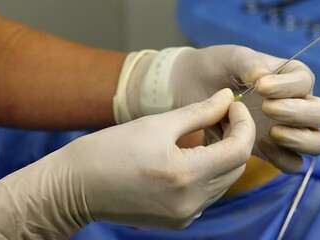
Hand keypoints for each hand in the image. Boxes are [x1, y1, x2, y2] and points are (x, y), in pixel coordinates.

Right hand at [0, 89, 254, 238]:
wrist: (76, 188)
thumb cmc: (110, 150)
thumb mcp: (157, 124)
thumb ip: (200, 111)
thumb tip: (227, 98)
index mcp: (185, 175)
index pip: (240, 150)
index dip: (243, 123)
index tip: (232, 105)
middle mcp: (191, 202)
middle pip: (236, 166)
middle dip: (235, 136)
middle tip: (220, 114)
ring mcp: (186, 216)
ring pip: (224, 181)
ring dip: (223, 154)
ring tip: (207, 131)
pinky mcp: (180, 222)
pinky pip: (208, 194)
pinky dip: (209, 172)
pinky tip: (194, 155)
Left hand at [165, 45, 319, 172]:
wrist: (194, 89)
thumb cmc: (217, 68)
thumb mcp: (231, 58)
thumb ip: (248, 64)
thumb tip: (262, 76)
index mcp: (291, 77)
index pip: (305, 82)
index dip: (289, 87)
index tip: (261, 87)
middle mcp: (296, 104)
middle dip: (300, 113)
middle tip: (267, 109)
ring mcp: (288, 130)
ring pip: (318, 142)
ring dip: (302, 139)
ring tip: (273, 132)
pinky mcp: (273, 151)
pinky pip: (292, 163)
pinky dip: (283, 158)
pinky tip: (260, 146)